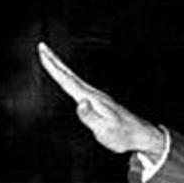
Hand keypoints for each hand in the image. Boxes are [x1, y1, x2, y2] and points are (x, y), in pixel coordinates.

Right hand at [37, 42, 165, 158]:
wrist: (141, 134)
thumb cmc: (123, 136)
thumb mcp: (105, 131)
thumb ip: (90, 117)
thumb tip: (80, 102)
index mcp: (92, 100)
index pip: (68, 81)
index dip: (54, 68)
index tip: (43, 53)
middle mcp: (94, 95)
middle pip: (70, 75)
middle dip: (55, 61)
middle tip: (42, 46)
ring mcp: (98, 97)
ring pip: (74, 79)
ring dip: (61, 68)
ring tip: (50, 59)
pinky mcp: (100, 101)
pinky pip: (79, 85)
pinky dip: (69, 78)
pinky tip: (68, 79)